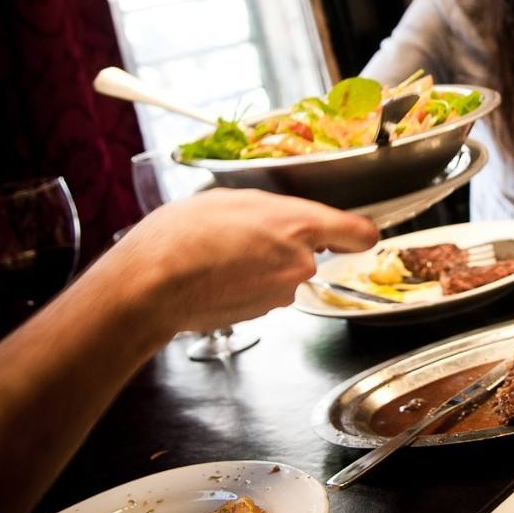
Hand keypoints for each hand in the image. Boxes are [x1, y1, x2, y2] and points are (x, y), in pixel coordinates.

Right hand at [98, 189, 377, 334]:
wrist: (152, 284)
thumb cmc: (185, 234)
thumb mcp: (232, 198)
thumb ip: (272, 209)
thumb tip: (281, 219)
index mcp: (300, 224)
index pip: (360, 233)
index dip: (357, 234)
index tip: (352, 234)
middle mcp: (300, 262)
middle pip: (312, 253)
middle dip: (288, 246)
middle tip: (249, 234)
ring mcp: (282, 292)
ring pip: (285, 273)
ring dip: (264, 265)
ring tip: (224, 253)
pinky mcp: (262, 314)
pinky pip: (265, 291)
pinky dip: (249, 284)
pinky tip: (219, 274)